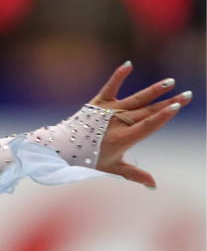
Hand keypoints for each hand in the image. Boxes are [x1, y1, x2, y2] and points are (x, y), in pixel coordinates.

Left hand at [89, 62, 191, 188]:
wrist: (62, 148)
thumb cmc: (89, 159)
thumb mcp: (112, 168)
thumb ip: (134, 174)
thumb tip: (154, 186)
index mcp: (123, 139)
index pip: (147, 126)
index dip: (162, 116)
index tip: (177, 106)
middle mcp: (117, 123)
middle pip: (147, 111)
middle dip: (168, 102)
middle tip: (187, 94)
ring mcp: (108, 111)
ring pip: (135, 99)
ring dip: (154, 90)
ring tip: (170, 82)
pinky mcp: (98, 102)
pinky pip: (110, 87)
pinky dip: (118, 76)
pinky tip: (128, 64)